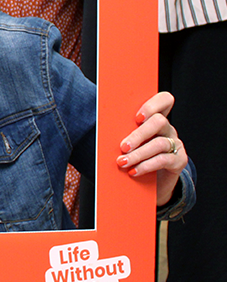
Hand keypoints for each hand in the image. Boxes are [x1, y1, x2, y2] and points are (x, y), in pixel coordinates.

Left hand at [118, 91, 188, 205]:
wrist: (153, 182)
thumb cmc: (135, 156)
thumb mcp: (128, 141)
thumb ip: (122, 131)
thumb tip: (102, 127)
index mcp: (155, 118)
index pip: (164, 100)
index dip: (152, 105)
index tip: (136, 117)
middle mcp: (167, 128)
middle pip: (159, 121)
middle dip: (138, 134)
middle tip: (122, 146)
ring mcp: (175, 144)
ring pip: (159, 143)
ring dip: (138, 153)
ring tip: (122, 162)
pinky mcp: (179, 160)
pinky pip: (163, 160)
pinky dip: (146, 166)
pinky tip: (133, 171)